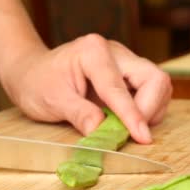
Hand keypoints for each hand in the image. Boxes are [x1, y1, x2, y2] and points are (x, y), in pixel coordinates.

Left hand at [0, 34, 171, 143]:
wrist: (32, 72)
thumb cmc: (37, 83)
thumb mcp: (52, 101)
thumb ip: (79, 115)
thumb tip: (101, 131)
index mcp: (93, 52)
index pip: (120, 88)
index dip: (132, 115)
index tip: (142, 138)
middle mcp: (116, 52)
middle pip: (154, 78)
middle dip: (149, 110)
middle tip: (133, 134)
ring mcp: (125, 61)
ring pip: (158, 85)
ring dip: (150, 110)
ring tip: (126, 127)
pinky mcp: (129, 73)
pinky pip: (152, 91)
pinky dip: (146, 109)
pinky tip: (125, 119)